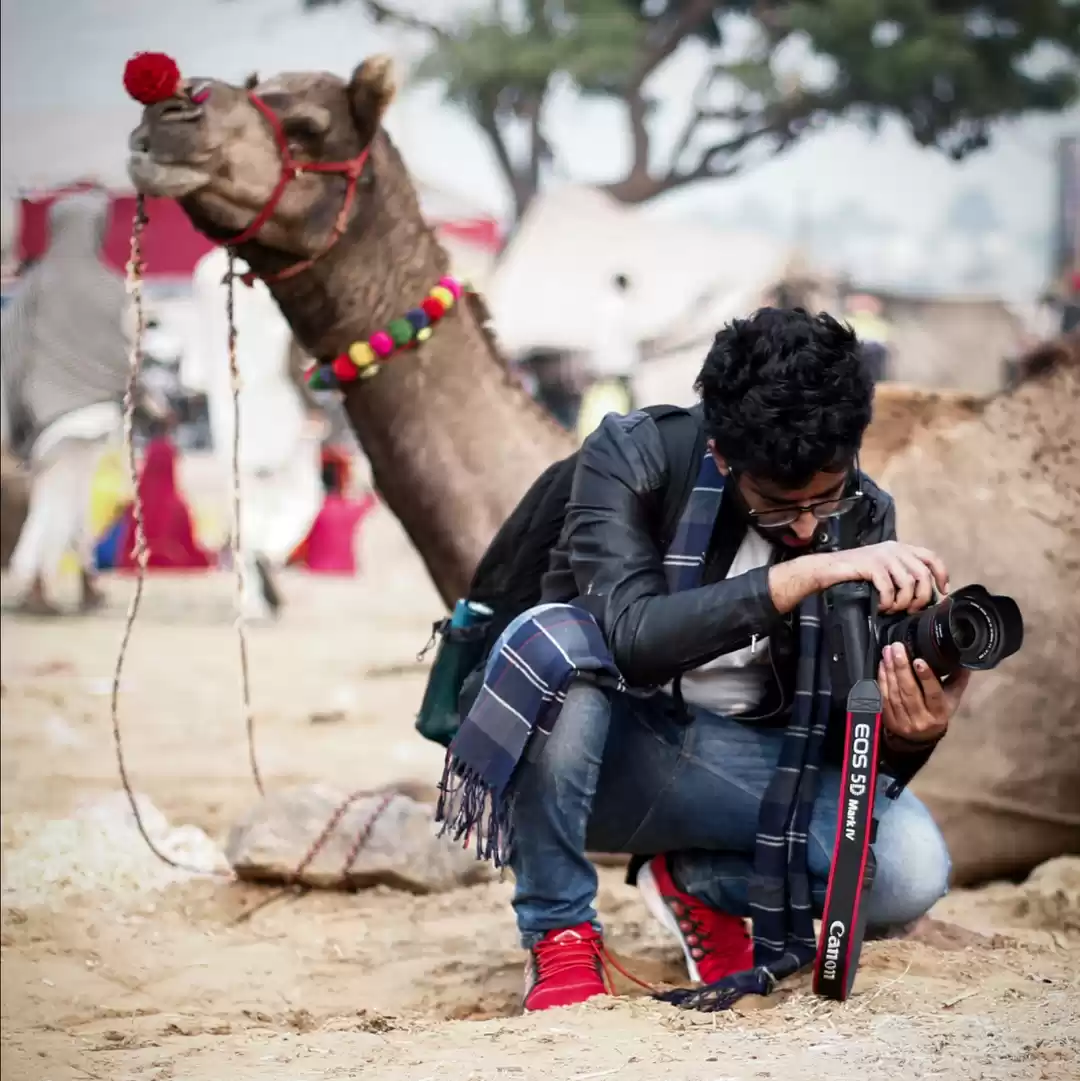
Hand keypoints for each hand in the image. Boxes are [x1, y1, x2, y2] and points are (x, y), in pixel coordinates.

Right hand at [818, 541, 948, 613]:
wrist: (826, 569)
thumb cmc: (853, 573)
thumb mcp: (882, 569)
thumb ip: (901, 574)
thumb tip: (922, 594)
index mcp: (900, 548)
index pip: (931, 558)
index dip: (941, 575)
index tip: (941, 592)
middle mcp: (894, 549)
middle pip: (923, 575)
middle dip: (921, 597)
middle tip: (911, 610)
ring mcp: (883, 556)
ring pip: (908, 584)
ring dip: (902, 603)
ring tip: (892, 608)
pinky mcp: (872, 565)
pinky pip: (889, 589)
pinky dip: (886, 602)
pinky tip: (880, 605)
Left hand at [879, 642, 969, 743]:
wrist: (920, 739)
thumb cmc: (937, 713)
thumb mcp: (951, 700)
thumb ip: (957, 681)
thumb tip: (966, 662)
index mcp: (939, 712)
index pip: (933, 693)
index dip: (926, 677)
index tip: (919, 660)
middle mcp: (921, 717)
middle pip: (909, 691)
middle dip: (902, 667)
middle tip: (897, 648)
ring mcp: (903, 719)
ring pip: (895, 692)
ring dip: (890, 669)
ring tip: (888, 652)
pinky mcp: (889, 718)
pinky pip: (883, 696)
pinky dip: (882, 678)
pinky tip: (882, 665)